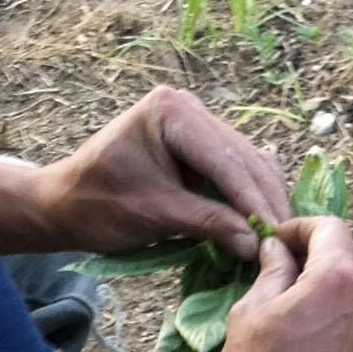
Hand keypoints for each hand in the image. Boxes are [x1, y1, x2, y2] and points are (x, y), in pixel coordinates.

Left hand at [37, 87, 290, 257]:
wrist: (64, 204)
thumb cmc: (98, 206)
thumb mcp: (154, 215)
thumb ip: (208, 223)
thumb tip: (255, 245)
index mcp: (171, 112)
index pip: (226, 160)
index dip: (254, 200)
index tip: (277, 235)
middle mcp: (188, 107)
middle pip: (242, 158)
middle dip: (265, 201)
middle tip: (288, 242)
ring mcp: (196, 122)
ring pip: (246, 163)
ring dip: (263, 199)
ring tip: (281, 237)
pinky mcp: (199, 142)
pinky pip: (235, 169)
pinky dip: (249, 196)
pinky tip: (265, 221)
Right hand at [216, 217, 352, 351]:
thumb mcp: (250, 313)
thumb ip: (272, 270)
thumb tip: (278, 247)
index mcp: (337, 279)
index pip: (331, 228)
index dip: (303, 228)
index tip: (284, 241)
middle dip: (330, 252)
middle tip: (301, 269)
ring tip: (331, 296)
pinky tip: (351, 327)